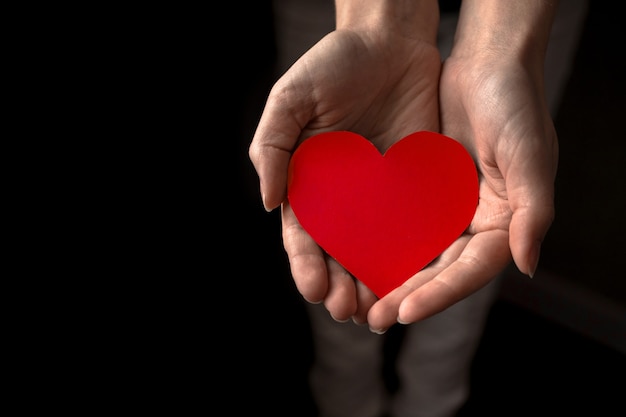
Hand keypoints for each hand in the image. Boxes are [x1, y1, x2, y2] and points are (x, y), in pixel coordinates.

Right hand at [249, 6, 440, 321]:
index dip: (305, 264)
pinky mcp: (415, 188)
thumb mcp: (291, 98)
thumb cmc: (334, 65)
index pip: (302, 235)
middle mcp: (342, 198)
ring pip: (374, 251)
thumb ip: (271, 146)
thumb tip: (267, 203)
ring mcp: (378, 196)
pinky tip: (415, 280)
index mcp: (306, 183)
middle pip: (338, 253)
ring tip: (377, 310)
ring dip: (374, 283)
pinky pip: (413, 228)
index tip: (313, 288)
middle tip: (347, 309)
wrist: (390, 41)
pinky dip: (412, 257)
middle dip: (340, 285)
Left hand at [366, 34, 557, 332]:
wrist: (487, 64)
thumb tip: (526, 266)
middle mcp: (472, 223)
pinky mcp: (421, 190)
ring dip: (389, 278)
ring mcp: (445, 209)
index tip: (406, 311)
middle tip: (373, 320)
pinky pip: (399, 222)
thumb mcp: (531, 157)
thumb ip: (533, 212)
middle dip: (407, 296)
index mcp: (502, 225)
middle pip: (438, 271)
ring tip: (358, 302)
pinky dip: (379, 242)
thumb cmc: (516, 105)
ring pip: (415, 254)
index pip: (470, 271)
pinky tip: (352, 257)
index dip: (440, 294)